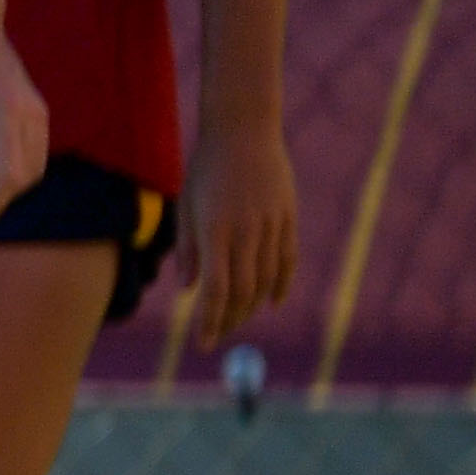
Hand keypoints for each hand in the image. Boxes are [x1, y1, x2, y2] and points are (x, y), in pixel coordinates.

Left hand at [176, 108, 298, 351]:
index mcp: (215, 230)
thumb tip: (189, 290)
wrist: (244, 130)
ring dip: (251, 306)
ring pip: (266, 280)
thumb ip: (188, 249)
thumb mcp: (187, 205)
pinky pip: (287, 260)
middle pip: (243, 292)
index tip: (202, 344)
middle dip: (229, 320)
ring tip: (236, 321)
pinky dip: (280, 285)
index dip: (210, 321)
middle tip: (216, 336)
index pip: (216, 290)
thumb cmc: (205, 167)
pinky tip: (270, 302)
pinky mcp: (288, 219)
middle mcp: (246, 232)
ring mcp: (272, 226)